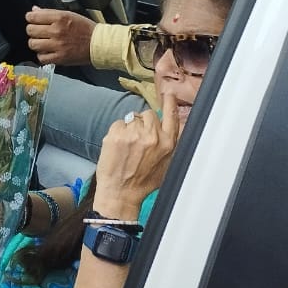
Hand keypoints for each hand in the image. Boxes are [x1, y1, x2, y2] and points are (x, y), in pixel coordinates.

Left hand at [25, 8, 95, 65]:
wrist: (98, 44)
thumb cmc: (85, 28)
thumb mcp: (69, 14)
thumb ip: (50, 12)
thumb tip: (34, 10)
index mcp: (60, 18)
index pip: (33, 16)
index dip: (30, 17)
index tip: (32, 19)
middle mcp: (57, 31)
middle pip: (30, 30)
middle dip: (32, 30)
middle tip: (38, 31)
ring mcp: (57, 45)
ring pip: (33, 44)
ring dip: (35, 43)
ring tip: (41, 42)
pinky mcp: (59, 58)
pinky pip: (41, 58)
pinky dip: (42, 55)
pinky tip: (46, 52)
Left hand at [92, 93, 179, 219]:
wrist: (120, 193)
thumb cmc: (143, 182)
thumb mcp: (166, 165)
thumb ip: (168, 144)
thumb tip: (169, 128)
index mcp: (167, 143)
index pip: (171, 116)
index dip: (170, 103)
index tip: (168, 94)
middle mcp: (152, 136)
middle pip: (149, 114)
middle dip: (143, 123)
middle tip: (137, 139)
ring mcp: (133, 134)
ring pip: (132, 118)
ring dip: (129, 128)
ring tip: (127, 147)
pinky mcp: (116, 134)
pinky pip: (118, 123)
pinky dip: (117, 132)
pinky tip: (117, 147)